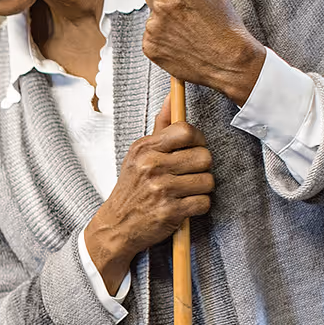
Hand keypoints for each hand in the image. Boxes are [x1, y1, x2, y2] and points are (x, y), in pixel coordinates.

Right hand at [84, 100, 213, 288]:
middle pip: (204, 157)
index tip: (192, 150)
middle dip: (201, 168)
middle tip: (188, 175)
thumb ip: (160, 128)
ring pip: (207, 181)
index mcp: (145, 149)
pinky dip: (198, 206)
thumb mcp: (139, 156)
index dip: (198, 140)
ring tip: (184, 192)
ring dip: (201, 189)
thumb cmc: (132, 188)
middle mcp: (151, 166)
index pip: (187, 131)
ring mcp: (161, 189)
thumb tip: (172, 98)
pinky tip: (183, 206)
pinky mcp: (170, 211)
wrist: (116, 226)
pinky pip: (204, 202)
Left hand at [143, 0, 265, 103]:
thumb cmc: (225, 21)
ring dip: (164, 16)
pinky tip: (181, 40)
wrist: (229, 61)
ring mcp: (153, 28)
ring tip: (188, 27)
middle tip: (189, 9)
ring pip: (152, 13)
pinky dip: (162, 36)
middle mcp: (162, 6)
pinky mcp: (149, 47)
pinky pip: (149, 33)